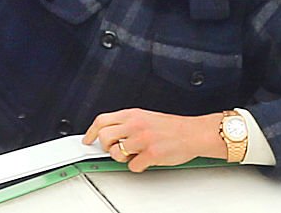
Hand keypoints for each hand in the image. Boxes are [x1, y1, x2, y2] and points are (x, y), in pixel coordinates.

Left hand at [82, 109, 223, 172]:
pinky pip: (133, 166)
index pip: (102, 120)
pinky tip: (145, 160)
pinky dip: (137, 166)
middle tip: (113, 149)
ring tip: (134, 154)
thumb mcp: (146, 116)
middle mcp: (135, 125)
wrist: (193, 133)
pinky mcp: (151, 154)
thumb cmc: (172, 126)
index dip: (91, 132)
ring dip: (122, 157)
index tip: (87, 140)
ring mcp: (142, 140)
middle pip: (104, 137)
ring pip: (116, 153)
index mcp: (133, 114)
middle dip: (105, 147)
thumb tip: (111, 132)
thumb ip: (128, 122)